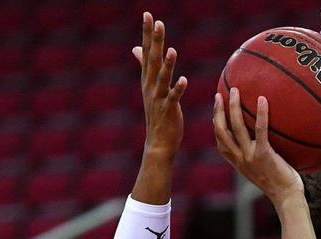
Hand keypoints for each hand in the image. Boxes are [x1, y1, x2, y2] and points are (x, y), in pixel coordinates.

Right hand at [132, 12, 186, 158]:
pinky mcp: (168, 110)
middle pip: (152, 59)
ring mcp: (158, 98)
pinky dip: (178, 89)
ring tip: (172, 50)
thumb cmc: (158, 113)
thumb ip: (144, 65)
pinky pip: (173, 98)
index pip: (146, 51)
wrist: (158, 141)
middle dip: (154, 41)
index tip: (148, 15)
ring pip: (162, 78)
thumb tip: (136, 47)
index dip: (147, 33)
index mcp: (148, 79)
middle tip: (157, 22)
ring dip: (167, 64)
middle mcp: (150, 86)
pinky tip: (184, 80)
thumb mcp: (149, 86)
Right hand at [213, 88, 302, 204]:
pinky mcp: (263, 154)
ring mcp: (250, 156)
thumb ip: (259, 157)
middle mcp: (240, 158)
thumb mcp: (264, 170)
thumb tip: (267, 140)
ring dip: (233, 106)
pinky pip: (259, 130)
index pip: (220, 142)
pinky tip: (262, 99)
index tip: (216, 110)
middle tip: (220, 94)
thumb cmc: (281, 184)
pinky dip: (260, 114)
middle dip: (218, 111)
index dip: (216, 124)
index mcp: (238, 162)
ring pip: (235, 127)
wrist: (287, 197)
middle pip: (221, 131)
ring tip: (235, 90)